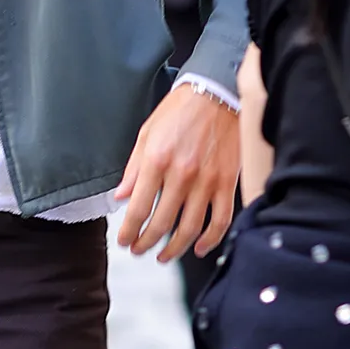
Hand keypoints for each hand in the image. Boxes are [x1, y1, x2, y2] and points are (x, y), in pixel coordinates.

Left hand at [115, 84, 240, 263]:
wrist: (217, 93)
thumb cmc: (180, 111)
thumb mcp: (146, 134)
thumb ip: (134, 169)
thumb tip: (121, 198)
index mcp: (157, 161)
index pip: (137, 210)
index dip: (128, 232)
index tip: (124, 240)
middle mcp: (182, 174)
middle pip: (161, 225)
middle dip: (145, 243)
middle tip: (138, 250)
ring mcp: (207, 181)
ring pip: (189, 229)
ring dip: (173, 249)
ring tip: (162, 256)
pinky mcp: (228, 182)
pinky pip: (220, 220)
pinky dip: (209, 240)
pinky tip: (198, 248)